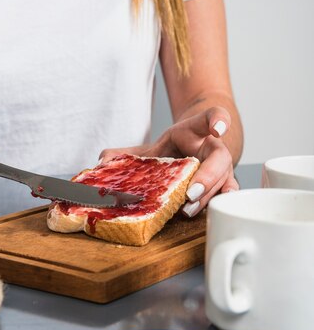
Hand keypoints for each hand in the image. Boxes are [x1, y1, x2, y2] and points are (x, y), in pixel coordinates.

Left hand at [99, 107, 238, 215]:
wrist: (193, 153)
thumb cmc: (174, 150)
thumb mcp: (152, 148)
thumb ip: (128, 154)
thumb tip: (104, 161)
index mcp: (196, 131)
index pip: (212, 117)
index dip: (218, 120)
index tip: (217, 129)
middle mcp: (213, 148)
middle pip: (220, 157)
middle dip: (208, 175)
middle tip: (191, 191)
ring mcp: (222, 168)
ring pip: (224, 179)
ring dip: (207, 196)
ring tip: (189, 208)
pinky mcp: (221, 185)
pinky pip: (226, 194)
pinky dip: (218, 203)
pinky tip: (210, 212)